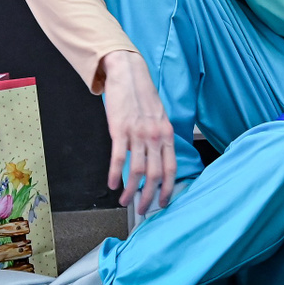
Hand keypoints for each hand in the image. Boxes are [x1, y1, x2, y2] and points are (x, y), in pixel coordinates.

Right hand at [99, 50, 175, 215]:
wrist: (129, 75)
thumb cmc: (143, 97)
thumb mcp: (159, 118)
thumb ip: (160, 139)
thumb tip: (158, 160)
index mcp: (167, 134)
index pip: (171, 168)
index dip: (167, 188)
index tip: (163, 203)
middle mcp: (155, 136)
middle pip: (155, 174)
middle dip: (149, 196)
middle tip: (143, 209)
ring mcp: (138, 134)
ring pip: (136, 171)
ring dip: (130, 191)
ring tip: (124, 201)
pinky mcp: (120, 130)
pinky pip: (118, 159)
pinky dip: (114, 175)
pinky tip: (111, 184)